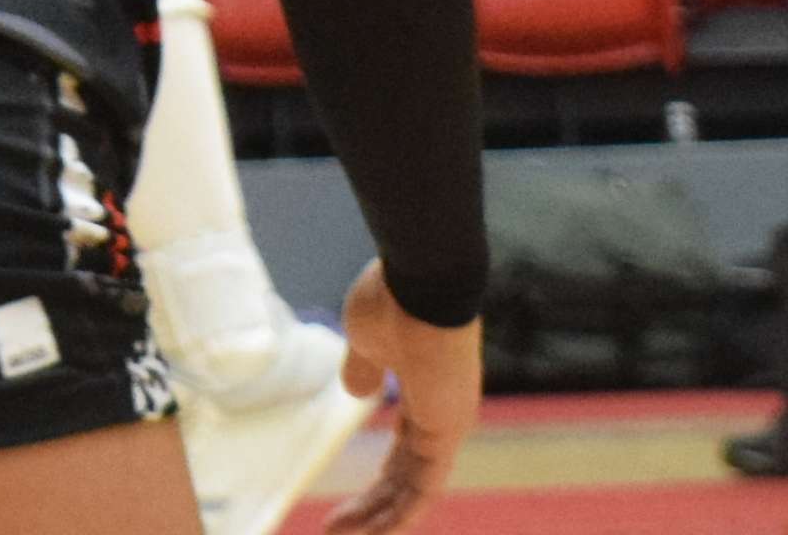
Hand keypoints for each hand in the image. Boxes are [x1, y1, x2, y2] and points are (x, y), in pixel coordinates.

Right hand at [329, 263, 479, 533]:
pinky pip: (425, 485)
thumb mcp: (365, 338)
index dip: (379, 481)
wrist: (422, 278)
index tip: (349, 503)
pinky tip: (375, 532)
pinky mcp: (447, 430)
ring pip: (416, 488)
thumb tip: (357, 391)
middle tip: (337, 529)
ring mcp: (449, 425)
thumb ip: (363, 368)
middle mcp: (445, 417)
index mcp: (429, 397)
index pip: (405, 453)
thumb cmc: (392, 299)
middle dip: (373, 508)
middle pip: (408, 478)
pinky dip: (401, 513)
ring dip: (380, 517)